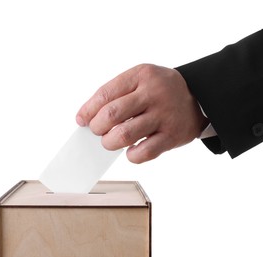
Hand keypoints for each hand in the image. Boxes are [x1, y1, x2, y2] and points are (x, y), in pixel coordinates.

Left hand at [76, 64, 208, 162]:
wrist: (199, 97)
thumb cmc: (162, 90)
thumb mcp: (141, 80)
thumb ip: (117, 93)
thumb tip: (88, 117)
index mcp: (141, 75)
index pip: (105, 94)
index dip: (88, 110)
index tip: (82, 120)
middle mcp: (153, 93)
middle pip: (111, 114)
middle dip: (97, 127)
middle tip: (98, 130)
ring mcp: (164, 115)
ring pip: (124, 134)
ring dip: (109, 142)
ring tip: (110, 141)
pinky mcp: (172, 135)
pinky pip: (144, 152)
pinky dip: (131, 155)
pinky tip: (131, 151)